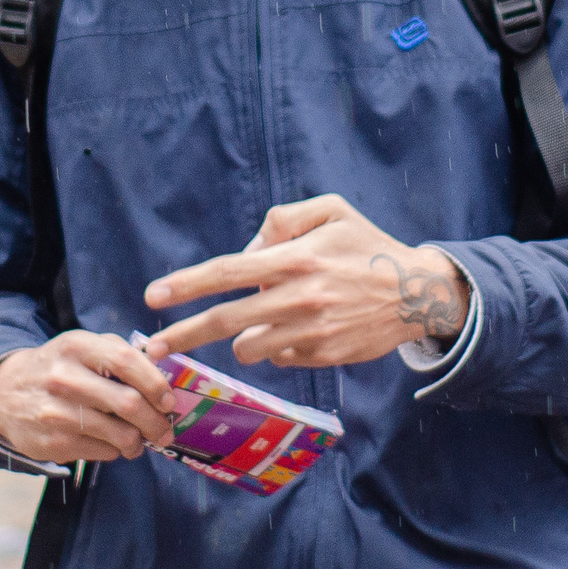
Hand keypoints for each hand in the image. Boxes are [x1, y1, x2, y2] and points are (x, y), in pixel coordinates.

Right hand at [0, 331, 177, 463]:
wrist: (4, 393)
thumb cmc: (58, 367)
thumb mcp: (81, 346)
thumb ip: (119, 352)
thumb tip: (162, 372)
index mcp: (76, 346)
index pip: (126, 361)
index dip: (155, 383)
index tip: (168, 400)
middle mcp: (64, 378)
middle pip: (127, 402)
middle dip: (156, 421)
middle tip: (166, 430)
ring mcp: (57, 413)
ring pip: (120, 434)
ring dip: (139, 441)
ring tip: (141, 440)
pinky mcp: (53, 443)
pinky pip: (103, 452)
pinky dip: (116, 450)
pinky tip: (112, 443)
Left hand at [143, 194, 469, 368]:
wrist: (417, 292)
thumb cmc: (366, 245)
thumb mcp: (330, 210)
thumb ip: (281, 220)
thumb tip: (247, 253)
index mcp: (293, 258)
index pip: (225, 272)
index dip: (185, 285)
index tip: (153, 297)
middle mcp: (297, 297)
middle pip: (224, 321)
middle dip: (182, 335)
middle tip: (151, 347)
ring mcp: (310, 332)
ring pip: (249, 346)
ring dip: (243, 337)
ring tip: (263, 319)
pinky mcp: (322, 357)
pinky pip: (280, 358)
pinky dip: (279, 345)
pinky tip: (302, 329)